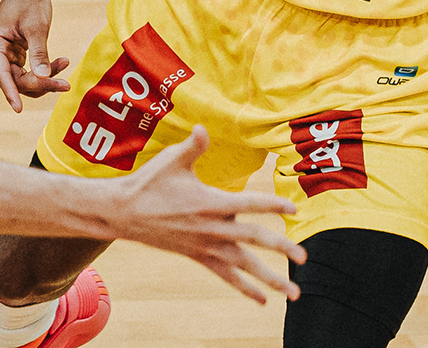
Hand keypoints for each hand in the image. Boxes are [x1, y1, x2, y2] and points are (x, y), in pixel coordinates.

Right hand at [0, 0, 69, 111]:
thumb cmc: (30, 0)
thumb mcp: (37, 26)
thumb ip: (39, 53)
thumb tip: (43, 77)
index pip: (1, 75)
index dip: (10, 93)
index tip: (18, 109)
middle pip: (15, 80)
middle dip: (40, 84)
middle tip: (65, 84)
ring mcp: (7, 53)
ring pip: (24, 77)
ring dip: (45, 78)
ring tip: (65, 64)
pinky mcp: (17, 52)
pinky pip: (30, 69)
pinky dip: (46, 68)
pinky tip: (63, 61)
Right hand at [112, 127, 304, 302]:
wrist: (123, 213)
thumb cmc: (148, 183)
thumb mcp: (171, 160)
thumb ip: (193, 146)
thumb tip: (202, 127)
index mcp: (210, 202)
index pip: (250, 204)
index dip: (274, 206)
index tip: (293, 209)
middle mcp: (212, 228)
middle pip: (255, 239)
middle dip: (282, 248)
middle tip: (304, 257)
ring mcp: (206, 246)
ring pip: (244, 265)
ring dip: (271, 280)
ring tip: (293, 294)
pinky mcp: (199, 256)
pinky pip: (227, 276)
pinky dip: (245, 288)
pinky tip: (262, 300)